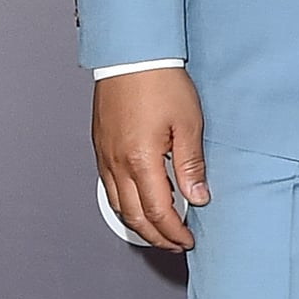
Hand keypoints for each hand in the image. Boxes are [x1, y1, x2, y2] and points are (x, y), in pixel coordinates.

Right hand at [93, 68, 208, 250]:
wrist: (132, 55)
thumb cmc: (160, 83)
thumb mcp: (188, 124)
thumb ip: (191, 165)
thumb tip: (198, 197)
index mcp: (141, 160)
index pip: (159, 212)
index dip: (174, 232)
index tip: (188, 239)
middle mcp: (117, 163)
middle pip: (135, 216)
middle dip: (156, 236)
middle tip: (175, 243)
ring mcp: (105, 156)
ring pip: (118, 205)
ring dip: (139, 224)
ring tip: (159, 230)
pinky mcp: (100, 147)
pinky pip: (108, 187)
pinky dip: (124, 204)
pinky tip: (137, 203)